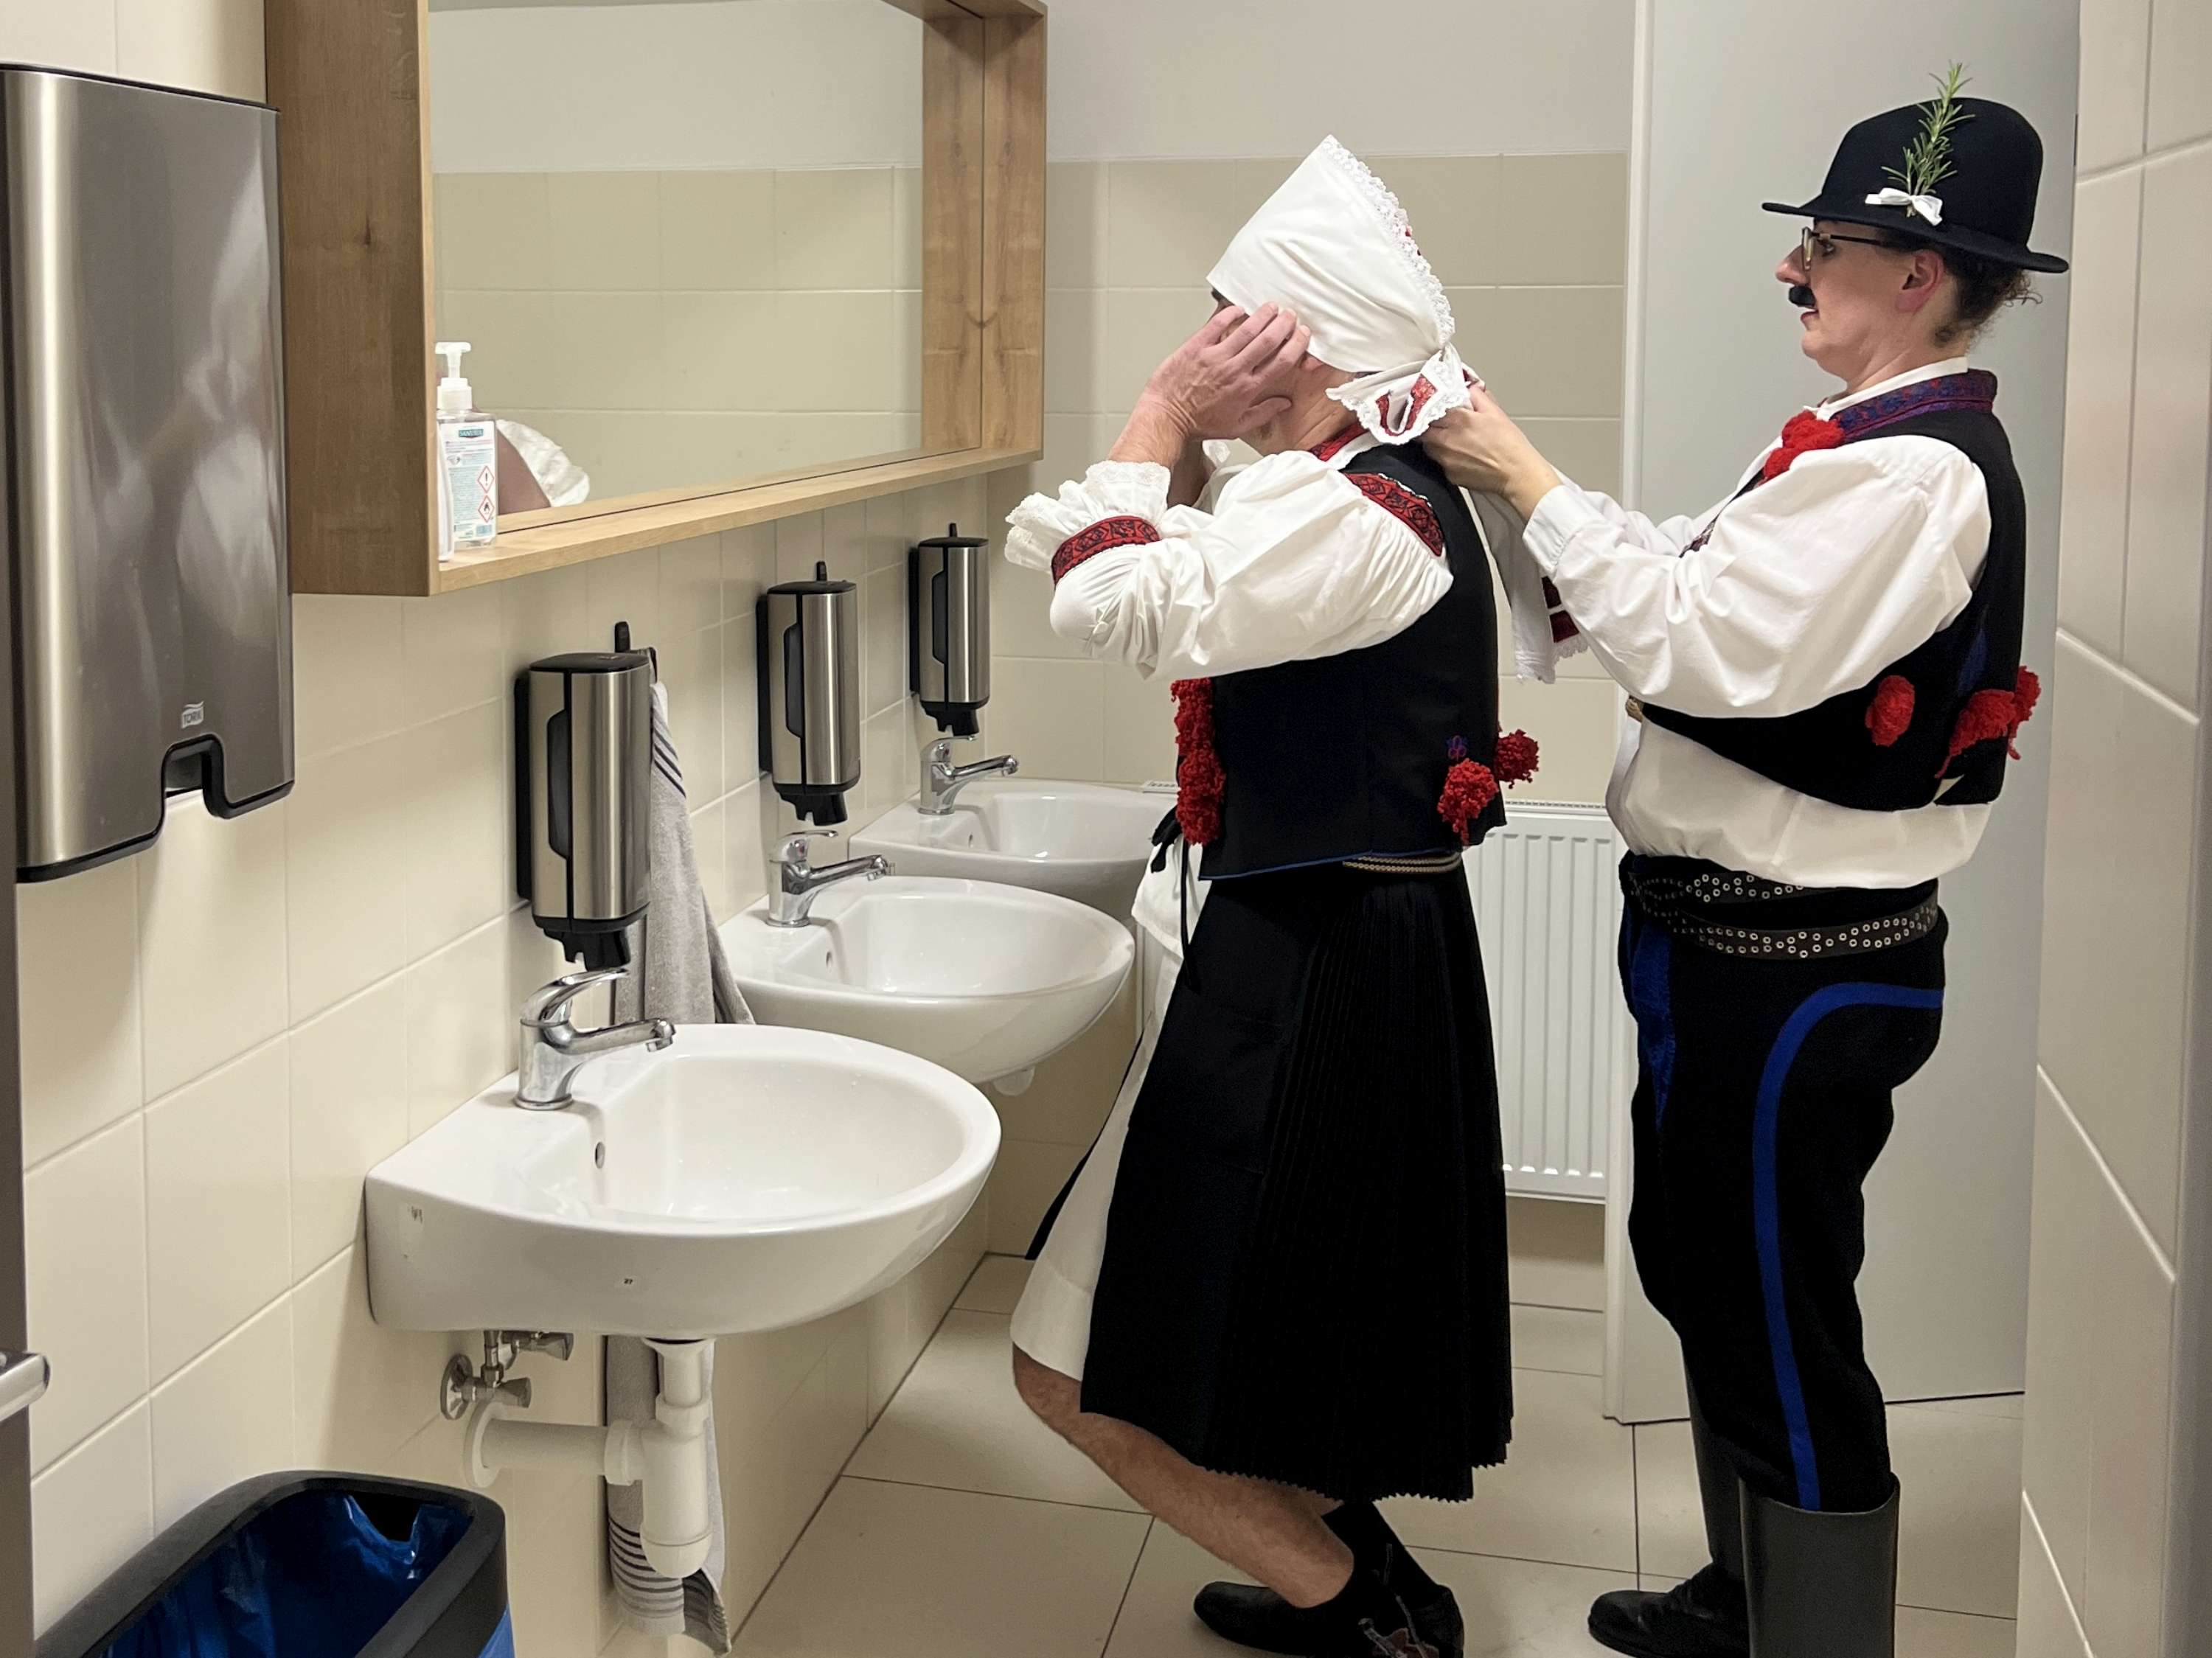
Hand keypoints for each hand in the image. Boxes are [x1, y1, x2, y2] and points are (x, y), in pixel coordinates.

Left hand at [1140, 304, 1311, 441]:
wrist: (1166, 418)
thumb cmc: (1198, 424)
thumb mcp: (1237, 427)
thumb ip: (1263, 413)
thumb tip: (1284, 404)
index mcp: (1247, 389)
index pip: (1281, 362)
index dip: (1296, 345)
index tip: (1302, 335)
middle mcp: (1234, 370)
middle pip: (1268, 340)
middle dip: (1283, 324)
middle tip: (1289, 316)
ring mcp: (1215, 357)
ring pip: (1246, 329)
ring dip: (1263, 315)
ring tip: (1271, 307)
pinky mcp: (1196, 347)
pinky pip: (1216, 324)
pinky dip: (1230, 313)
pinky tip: (1238, 309)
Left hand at [1422, 385, 1561, 517]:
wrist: (1516, 473)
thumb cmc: (1509, 444)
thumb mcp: (1495, 411)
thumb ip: (1477, 396)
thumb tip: (1468, 388)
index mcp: (1458, 420)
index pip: (1428, 410)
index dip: (1429, 409)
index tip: (1432, 408)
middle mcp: (1447, 440)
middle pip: (1423, 431)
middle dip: (1429, 427)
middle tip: (1439, 425)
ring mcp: (1446, 459)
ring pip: (1429, 448)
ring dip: (1434, 443)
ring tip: (1451, 441)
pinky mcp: (1449, 475)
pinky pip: (1439, 464)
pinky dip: (1446, 459)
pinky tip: (1460, 456)